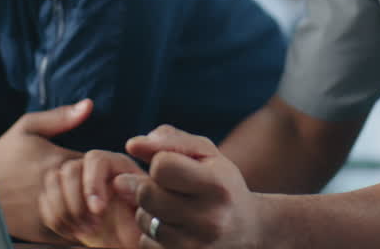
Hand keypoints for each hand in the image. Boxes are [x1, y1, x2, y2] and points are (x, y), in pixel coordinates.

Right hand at [0, 99, 92, 242]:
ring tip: (92, 209)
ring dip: (92, 214)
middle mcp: (54, 187)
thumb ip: (60, 117)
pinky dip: (77, 229)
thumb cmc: (4, 155)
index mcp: (56, 160)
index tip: (98, 172)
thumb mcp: (28, 128)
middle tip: (102, 193)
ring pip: (86, 216)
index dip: (101, 170)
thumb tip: (89, 104)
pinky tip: (75, 220)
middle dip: (101, 193)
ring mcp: (46, 210)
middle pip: (96, 193)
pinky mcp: (39, 231)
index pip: (97, 167)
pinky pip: (69, 233)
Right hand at [39, 150, 144, 247]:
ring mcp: (75, 181)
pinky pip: (45, 200)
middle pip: (70, 169)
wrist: (131, 238)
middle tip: (92, 227)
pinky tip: (73, 231)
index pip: (95, 160)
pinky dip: (55, 218)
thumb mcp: (148, 207)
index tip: (98, 210)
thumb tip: (117, 182)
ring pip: (53, 180)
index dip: (93, 184)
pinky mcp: (61, 197)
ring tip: (83, 230)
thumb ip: (138, 191)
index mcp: (116, 164)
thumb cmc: (144, 222)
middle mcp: (93, 168)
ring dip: (64, 210)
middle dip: (77, 203)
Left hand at [114, 125, 267, 248]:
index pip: (161, 166)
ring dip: (150, 210)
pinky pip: (145, 243)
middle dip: (150, 185)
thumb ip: (169, 141)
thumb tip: (131, 146)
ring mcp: (196, 245)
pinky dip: (153, 234)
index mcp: (216, 184)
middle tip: (167, 187)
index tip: (172, 166)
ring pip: (144, 219)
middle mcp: (209, 218)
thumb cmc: (220, 182)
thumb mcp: (205, 153)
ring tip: (173, 207)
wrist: (248, 229)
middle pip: (147, 193)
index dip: (160, 161)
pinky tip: (174, 228)